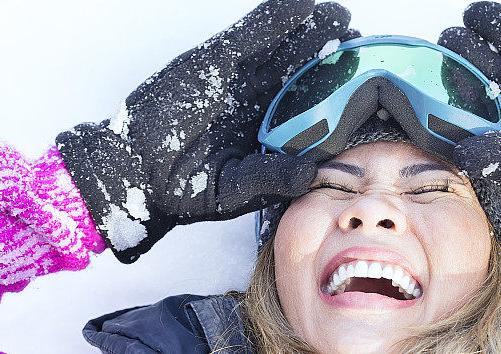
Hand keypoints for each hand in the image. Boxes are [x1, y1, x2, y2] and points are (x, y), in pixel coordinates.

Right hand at [57, 0, 353, 262]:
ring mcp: (238, 79)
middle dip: (329, 54)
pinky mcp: (214, 61)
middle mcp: (258, 103)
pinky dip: (274, 20)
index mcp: (269, 132)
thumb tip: (314, 175)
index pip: (310, 106)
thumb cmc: (184, 189)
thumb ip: (272, 177)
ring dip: (310, 31)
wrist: (136, 172)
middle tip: (359, 40)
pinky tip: (302, 6)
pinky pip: (250, 36)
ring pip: (281, 48)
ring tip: (339, 17)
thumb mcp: (234, 189)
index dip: (335, 91)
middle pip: (301, 71)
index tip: (364, 80)